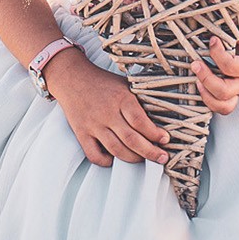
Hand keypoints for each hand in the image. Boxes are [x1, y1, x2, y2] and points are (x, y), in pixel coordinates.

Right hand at [44, 49, 171, 167]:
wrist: (72, 77)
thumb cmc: (103, 82)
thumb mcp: (125, 84)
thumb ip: (140, 100)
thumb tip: (162, 116)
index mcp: (121, 98)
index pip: (141, 122)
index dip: (155, 134)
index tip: (165, 140)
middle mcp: (107, 113)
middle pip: (132, 139)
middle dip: (151, 152)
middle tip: (162, 157)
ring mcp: (93, 125)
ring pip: (117, 150)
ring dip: (134, 159)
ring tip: (144, 159)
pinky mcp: (82, 133)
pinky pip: (94, 155)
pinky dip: (107, 162)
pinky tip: (116, 158)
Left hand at [193, 26, 238, 115]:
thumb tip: (223, 23)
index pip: (234, 67)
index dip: (219, 55)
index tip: (212, 40)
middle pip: (226, 91)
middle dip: (207, 78)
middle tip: (195, 63)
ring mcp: (237, 90)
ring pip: (224, 105)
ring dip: (206, 94)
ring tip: (195, 79)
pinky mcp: (228, 94)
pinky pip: (220, 107)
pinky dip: (207, 100)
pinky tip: (198, 85)